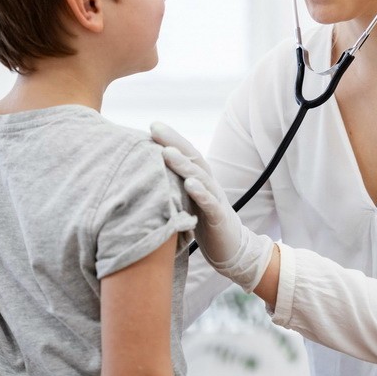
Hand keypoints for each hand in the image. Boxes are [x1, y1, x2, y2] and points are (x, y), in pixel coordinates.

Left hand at [151, 122, 273, 292]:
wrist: (231, 250)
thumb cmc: (203, 224)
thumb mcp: (186, 201)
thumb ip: (173, 187)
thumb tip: (146, 174)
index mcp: (200, 179)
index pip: (186, 154)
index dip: (171, 138)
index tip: (152, 125)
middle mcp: (209, 184)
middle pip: (192, 158)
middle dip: (174, 142)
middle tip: (155, 128)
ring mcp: (215, 200)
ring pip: (200, 178)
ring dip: (183, 165)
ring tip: (167, 152)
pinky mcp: (219, 218)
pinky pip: (210, 203)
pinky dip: (200, 193)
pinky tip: (189, 184)